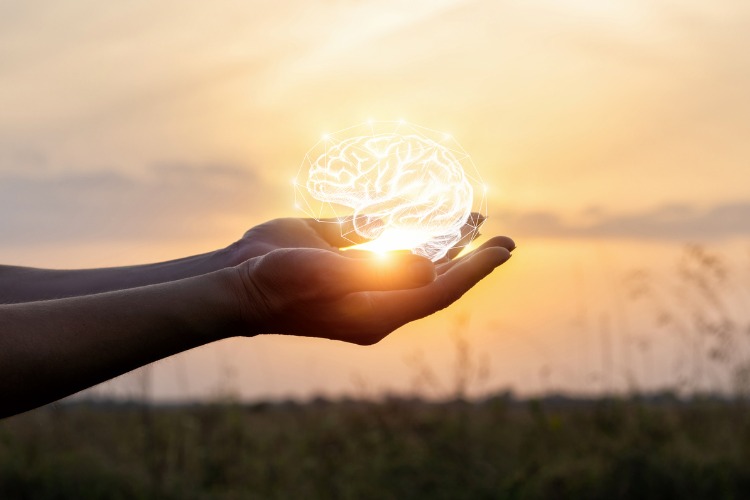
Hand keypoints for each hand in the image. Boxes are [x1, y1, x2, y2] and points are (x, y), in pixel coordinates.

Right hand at [230, 220, 513, 344]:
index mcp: (376, 311)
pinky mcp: (346, 256)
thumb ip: (376, 271)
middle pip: (435, 277)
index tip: (504, 249)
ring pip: (414, 258)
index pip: (438, 291)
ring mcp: (362, 277)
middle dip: (469, 258)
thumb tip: (431, 270)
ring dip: (444, 240)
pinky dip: (408, 226)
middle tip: (503, 239)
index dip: (474, 270)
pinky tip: (425, 213)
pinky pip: (386, 240)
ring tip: (474, 223)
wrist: (238, 282)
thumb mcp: (325, 275)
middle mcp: (376, 297)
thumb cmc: (276, 282)